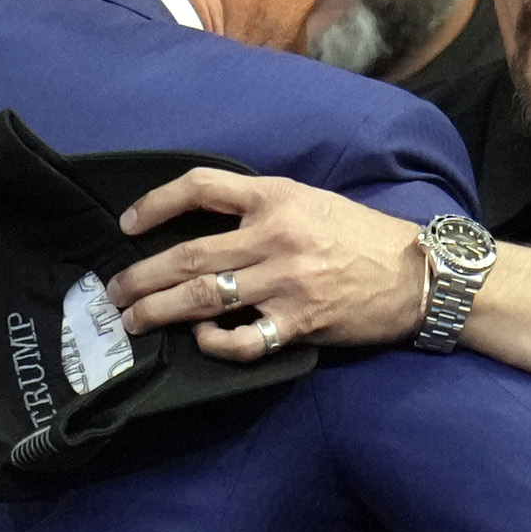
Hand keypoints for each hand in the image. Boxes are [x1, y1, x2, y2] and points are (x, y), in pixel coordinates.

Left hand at [109, 171, 428, 358]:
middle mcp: (275, 236)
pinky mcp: (299, 323)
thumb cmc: (359, 235)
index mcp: (274, 196)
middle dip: (140, 277)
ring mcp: (285, 282)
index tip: (126, 224)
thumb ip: (258, 209)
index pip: (199, 188)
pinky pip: (243, 340)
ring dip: (158, 312)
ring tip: (133, 321)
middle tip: (113, 293)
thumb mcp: (308, 201)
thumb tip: (200, 227)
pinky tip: (201, 341)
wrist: (417, 273)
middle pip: (188, 255)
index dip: (154, 204)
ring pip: (202, 298)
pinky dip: (215, 343)